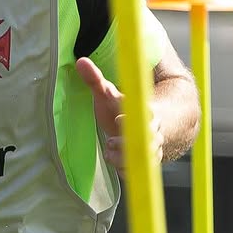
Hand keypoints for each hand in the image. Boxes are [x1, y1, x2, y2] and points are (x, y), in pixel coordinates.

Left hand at [75, 57, 164, 171]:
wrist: (146, 126)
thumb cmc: (122, 109)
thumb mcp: (109, 95)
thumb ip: (96, 80)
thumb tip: (80, 61)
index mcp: (146, 110)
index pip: (147, 113)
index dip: (133, 117)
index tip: (119, 118)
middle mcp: (153, 130)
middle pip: (149, 139)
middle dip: (128, 143)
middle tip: (110, 142)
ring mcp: (152, 147)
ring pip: (146, 157)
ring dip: (125, 158)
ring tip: (108, 152)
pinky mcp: (146, 162)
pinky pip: (140, 170)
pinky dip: (127, 170)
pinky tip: (114, 164)